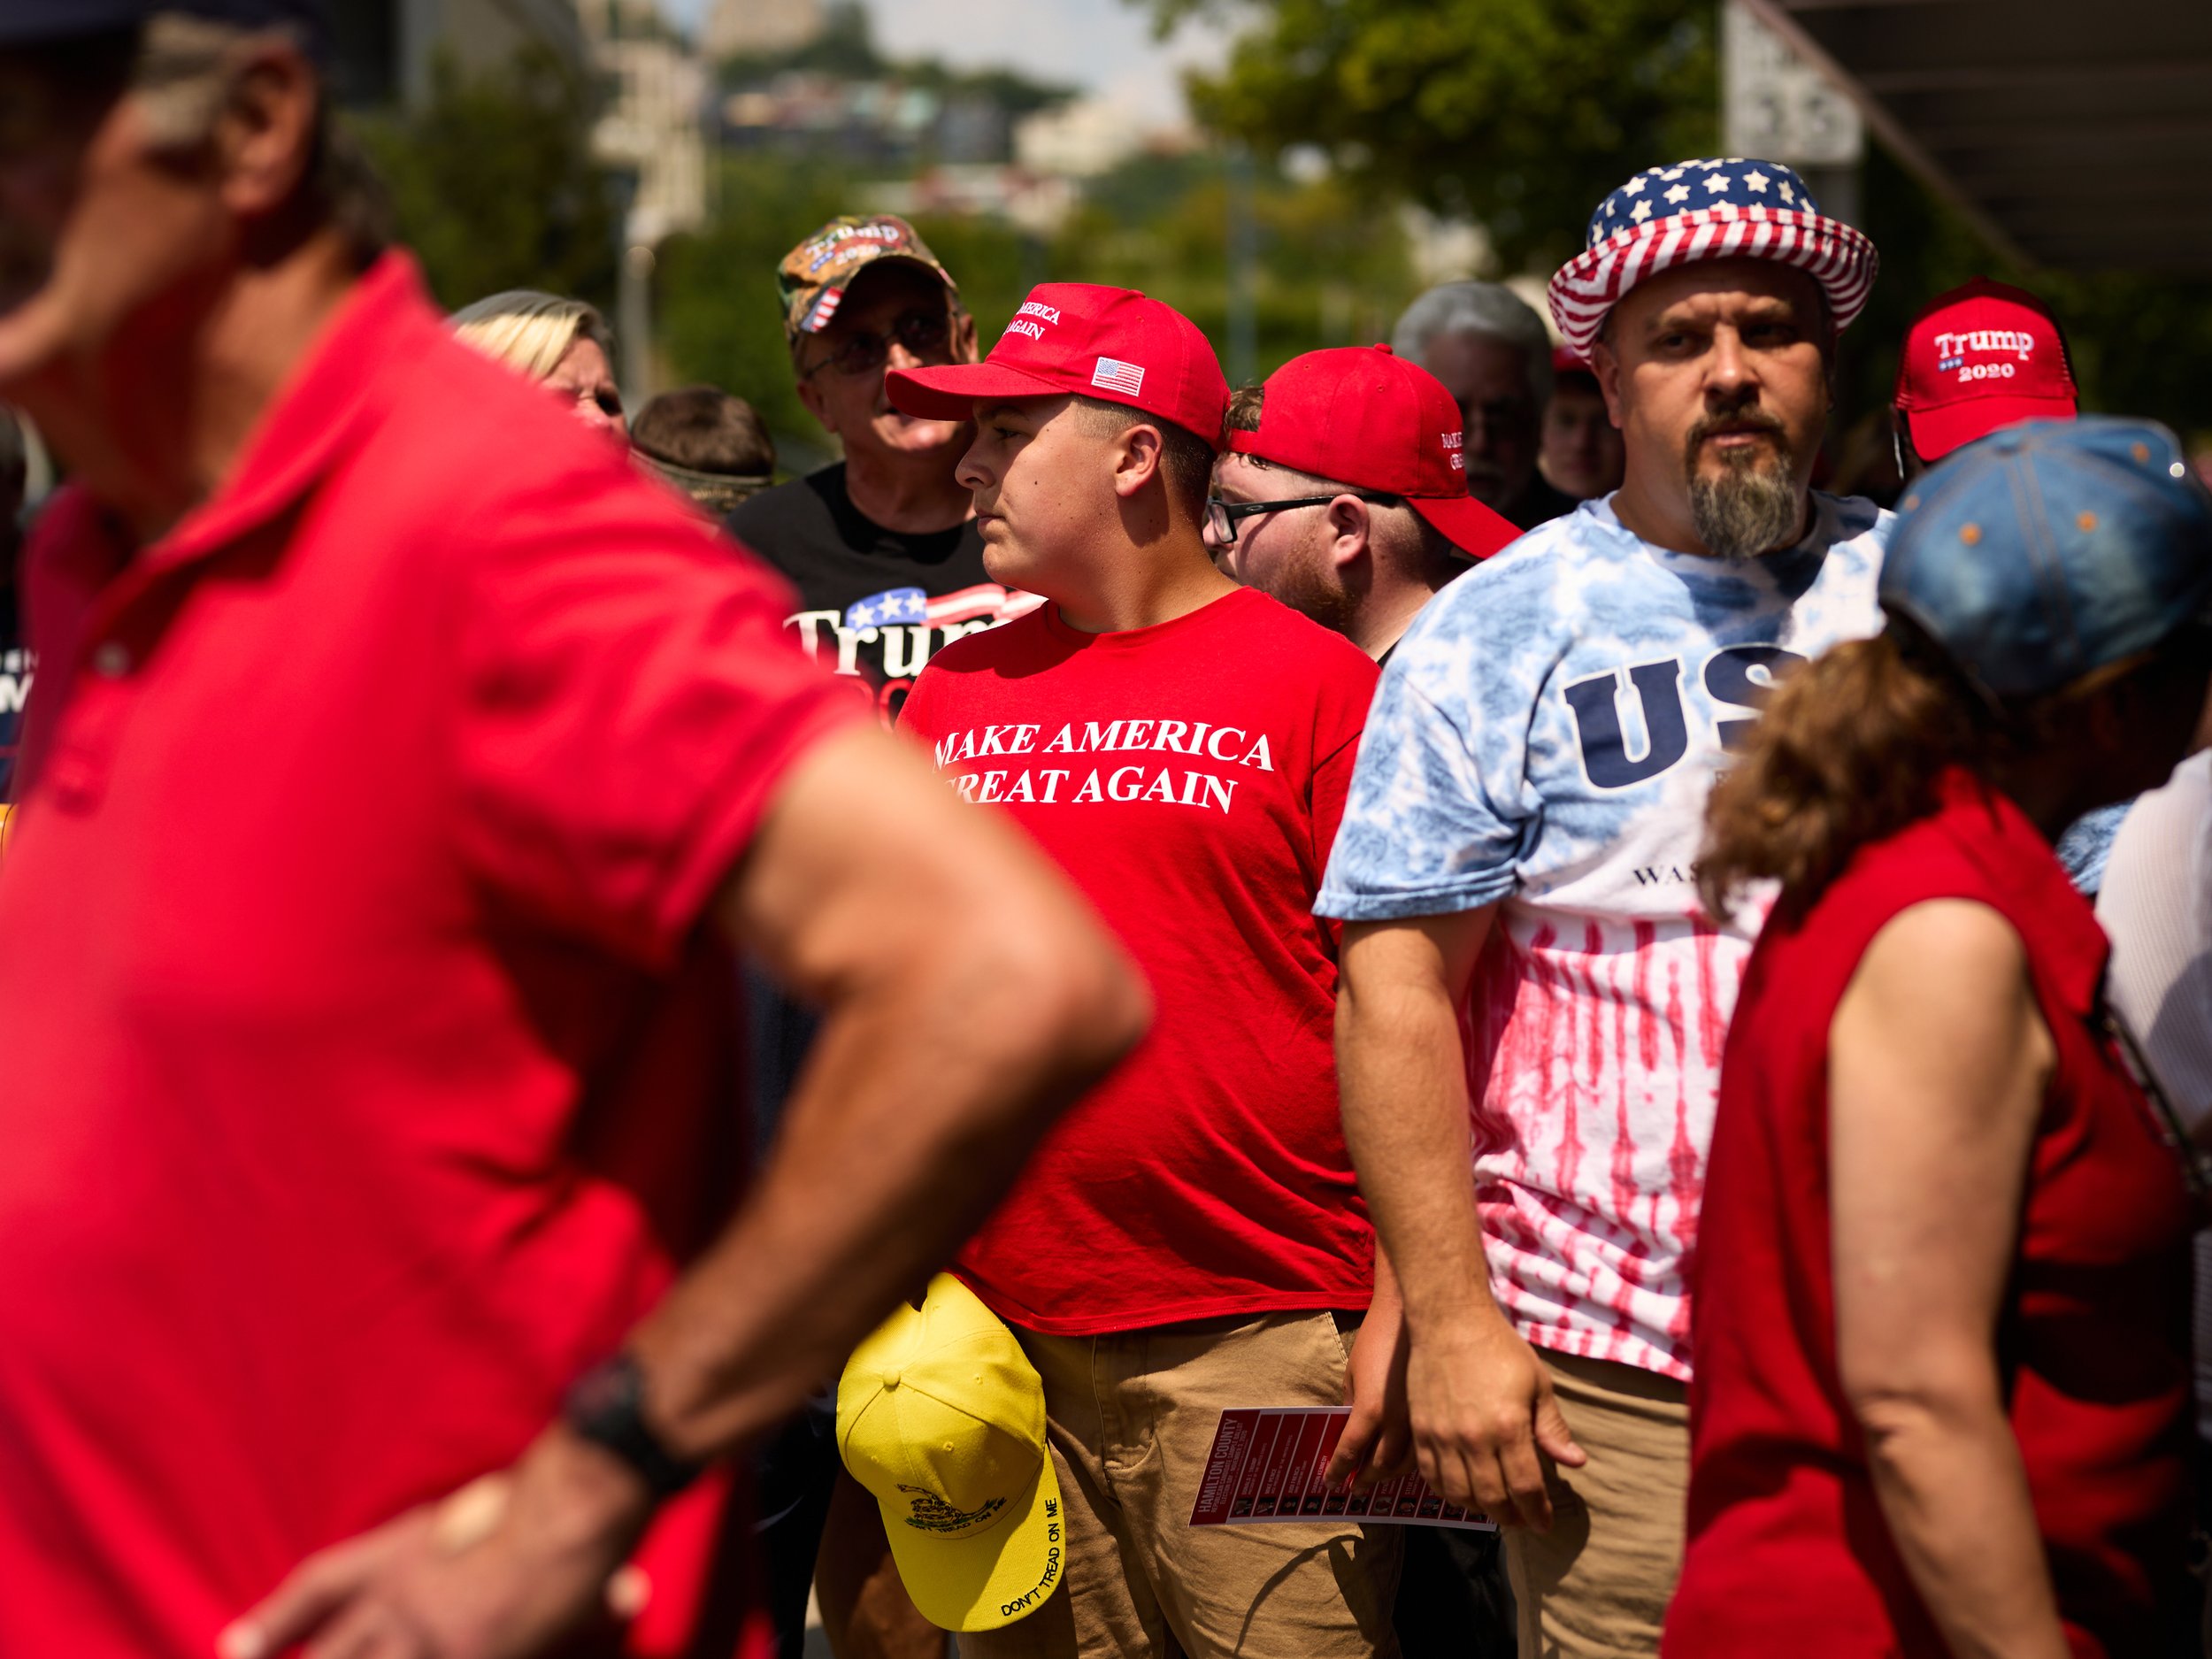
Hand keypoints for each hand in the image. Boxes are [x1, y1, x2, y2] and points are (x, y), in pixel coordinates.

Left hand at [218, 1429, 656, 1658]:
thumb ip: (473, 1547)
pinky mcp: (470, 1657)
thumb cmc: (546, 1495)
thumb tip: (532, 1568)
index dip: (273, 1621)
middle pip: (330, 1654)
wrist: (573, 1503)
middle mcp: (401, 1598)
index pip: (318, 1587)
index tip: (233, 1646)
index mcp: (399, 1552)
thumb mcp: (485, 1510)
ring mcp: (431, 1638)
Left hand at [1325, 1308, 1411, 1488]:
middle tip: (1355, 1488)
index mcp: (1370, 1410)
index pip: (1350, 1452)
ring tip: (1376, 1479)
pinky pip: (1427, 1448)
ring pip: (1408, 1464)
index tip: (1329, 1484)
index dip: (1338, 1470)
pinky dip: (1412, 1461)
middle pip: (1381, 1465)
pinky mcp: (1438, 1412)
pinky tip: (1404, 1462)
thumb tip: (1349, 1432)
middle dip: (1365, 1479)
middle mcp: (1397, 1422)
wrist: (1411, 1313)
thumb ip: (1351, 1404)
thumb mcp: (1352, 1371)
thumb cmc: (1376, 1337)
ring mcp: (1422, 1419)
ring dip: (1389, 1475)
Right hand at [1405, 1305, 1584, 1529]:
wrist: (1448, 1320)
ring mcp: (1442, 1436)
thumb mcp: (1537, 1384)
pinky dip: (1448, 1492)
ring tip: (1494, 1506)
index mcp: (1508, 1427)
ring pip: (1459, 1494)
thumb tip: (1576, 1463)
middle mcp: (1473, 1438)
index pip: (1526, 1488)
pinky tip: (1462, 1490)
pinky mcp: (1420, 1430)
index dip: (1538, 1513)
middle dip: (1512, 1517)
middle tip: (1522, 1520)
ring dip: (1480, 1508)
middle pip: (1492, 1498)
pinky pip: (1431, 1476)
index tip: (1545, 1524)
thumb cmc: (1499, 1348)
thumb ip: (1552, 1428)